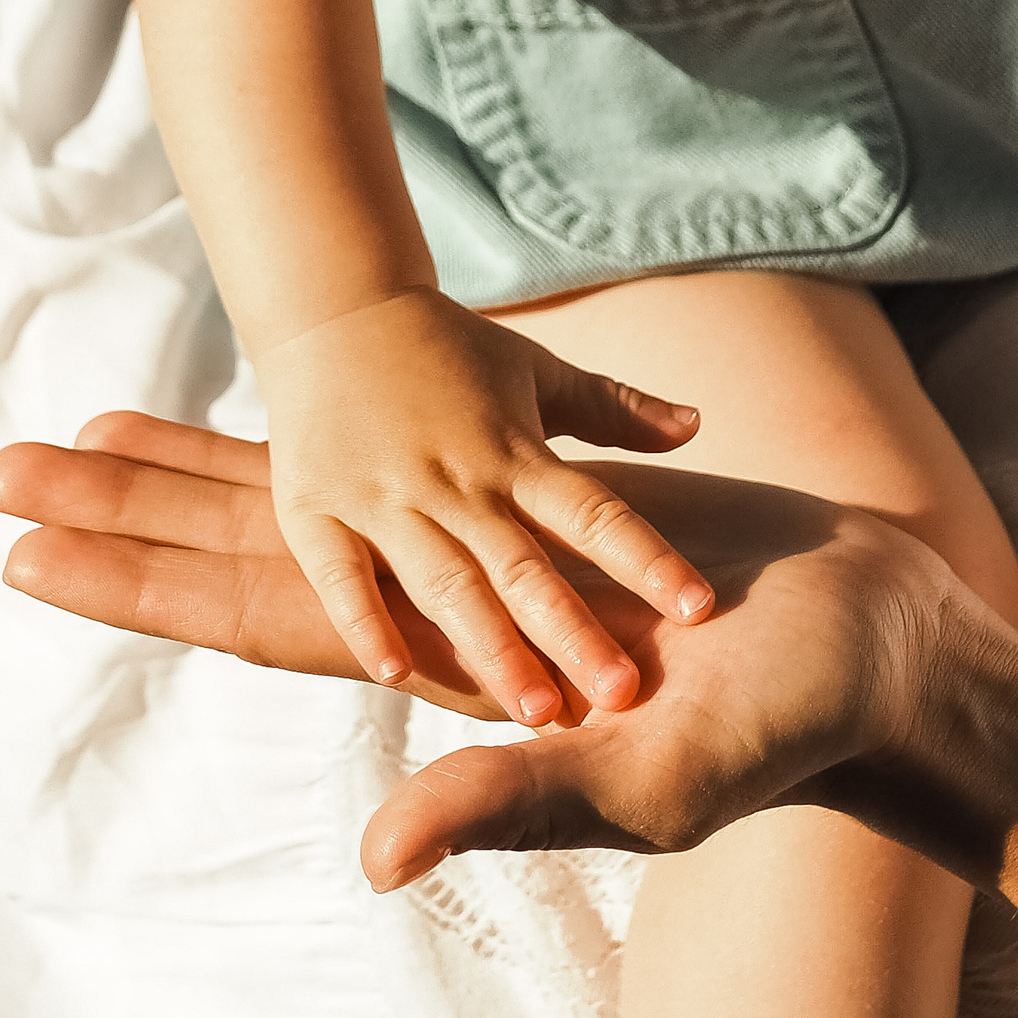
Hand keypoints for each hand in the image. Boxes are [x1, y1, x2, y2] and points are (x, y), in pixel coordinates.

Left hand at [0, 412, 976, 890]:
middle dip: (121, 512)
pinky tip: (281, 411)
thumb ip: (504, 802)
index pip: (248, 615)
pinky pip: (400, 465)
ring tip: (93, 423)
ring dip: (196, 470)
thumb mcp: (637, 783)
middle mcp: (428, 615)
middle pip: (241, 551)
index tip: (22, 542)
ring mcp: (474, 562)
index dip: (136, 576)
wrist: (873, 660)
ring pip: (305, 502)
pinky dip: (333, 438)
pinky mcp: (532, 511)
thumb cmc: (772, 737)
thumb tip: (374, 857)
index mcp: (431, 664)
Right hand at [255, 287, 709, 727]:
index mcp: (513, 451)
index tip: (700, 608)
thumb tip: (698, 426)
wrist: (331, 306)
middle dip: (573, 632)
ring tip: (534, 710)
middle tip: (622, 696)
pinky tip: (396, 673)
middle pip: (524, 566)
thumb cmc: (444, 347)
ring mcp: (384, 497)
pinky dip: (366, 622)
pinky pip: (342, 575)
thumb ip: (615, 408)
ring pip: (445, 583)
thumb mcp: (535, 370)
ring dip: (490, 646)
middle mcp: (456, 480)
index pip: (593, 512)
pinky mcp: (318, 509)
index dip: (647, 559)